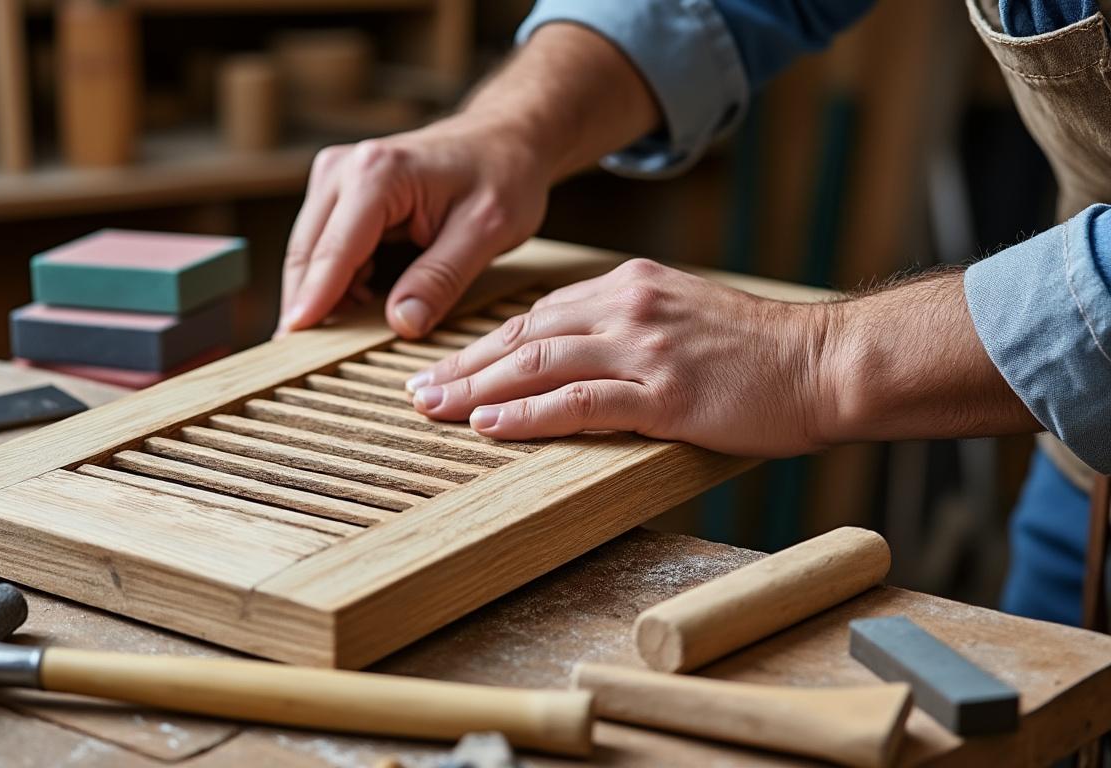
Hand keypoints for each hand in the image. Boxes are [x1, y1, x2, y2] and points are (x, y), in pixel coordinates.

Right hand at [277, 22, 662, 338]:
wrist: (505, 138)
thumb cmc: (503, 176)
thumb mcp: (486, 232)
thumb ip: (441, 278)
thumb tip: (402, 324)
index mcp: (377, 174)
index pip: (333, 253)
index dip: (313, 302)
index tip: (291, 345)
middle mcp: (344, 168)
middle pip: (307, 253)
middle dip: (305, 305)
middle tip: (302, 360)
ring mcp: (336, 175)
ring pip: (308, 251)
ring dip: (318, 295)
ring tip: (331, 343)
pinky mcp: (339, 189)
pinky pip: (323, 245)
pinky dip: (332, 279)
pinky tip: (353, 310)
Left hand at [405, 259, 834, 456]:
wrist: (825, 362)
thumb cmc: (758, 351)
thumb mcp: (683, 315)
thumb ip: (628, 325)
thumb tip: (570, 356)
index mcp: (630, 286)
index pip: (537, 317)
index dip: (484, 346)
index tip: (445, 368)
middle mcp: (629, 306)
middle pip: (525, 337)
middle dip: (464, 367)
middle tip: (417, 393)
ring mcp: (645, 347)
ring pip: (540, 364)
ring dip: (479, 390)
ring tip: (435, 411)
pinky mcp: (664, 391)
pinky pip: (579, 402)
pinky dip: (529, 414)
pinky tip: (491, 425)